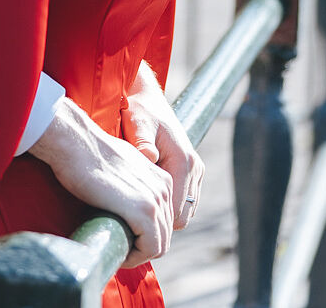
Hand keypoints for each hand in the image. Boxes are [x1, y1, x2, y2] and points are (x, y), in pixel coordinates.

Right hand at [28, 97, 174, 266]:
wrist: (75, 142)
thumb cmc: (87, 154)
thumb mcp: (119, 168)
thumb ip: (129, 185)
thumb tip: (121, 202)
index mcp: (161, 179)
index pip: (163, 221)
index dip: (144, 235)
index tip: (123, 238)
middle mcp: (165, 189)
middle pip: (164, 235)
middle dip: (142, 247)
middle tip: (118, 249)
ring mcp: (156, 200)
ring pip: (159, 245)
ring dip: (138, 254)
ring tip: (116, 252)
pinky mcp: (144, 211)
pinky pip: (150, 248)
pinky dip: (135, 257)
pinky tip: (118, 252)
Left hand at [122, 63, 204, 228]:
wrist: (146, 97)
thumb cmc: (138, 111)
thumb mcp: (136, 123)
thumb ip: (142, 142)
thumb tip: (150, 158)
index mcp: (184, 161)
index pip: (177, 212)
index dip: (155, 224)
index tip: (131, 227)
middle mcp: (195, 167)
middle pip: (181, 216)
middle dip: (159, 222)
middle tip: (130, 220)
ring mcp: (196, 170)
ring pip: (184, 212)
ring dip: (163, 214)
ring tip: (135, 208)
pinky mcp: (191, 171)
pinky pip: (183, 202)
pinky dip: (167, 204)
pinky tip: (145, 197)